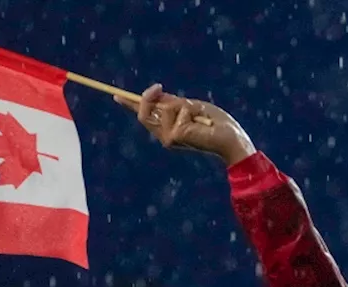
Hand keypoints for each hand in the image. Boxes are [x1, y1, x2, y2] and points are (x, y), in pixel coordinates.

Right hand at [115, 84, 256, 166]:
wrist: (231, 137)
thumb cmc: (216, 123)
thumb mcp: (191, 107)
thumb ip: (173, 102)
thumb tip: (156, 93)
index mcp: (168, 129)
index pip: (144, 116)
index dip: (130, 104)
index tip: (116, 95)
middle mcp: (165, 136)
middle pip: (143, 111)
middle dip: (151, 96)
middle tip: (161, 87)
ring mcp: (167, 138)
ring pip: (163, 107)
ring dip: (184, 104)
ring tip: (200, 115)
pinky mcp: (174, 136)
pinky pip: (176, 109)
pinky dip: (190, 109)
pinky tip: (202, 122)